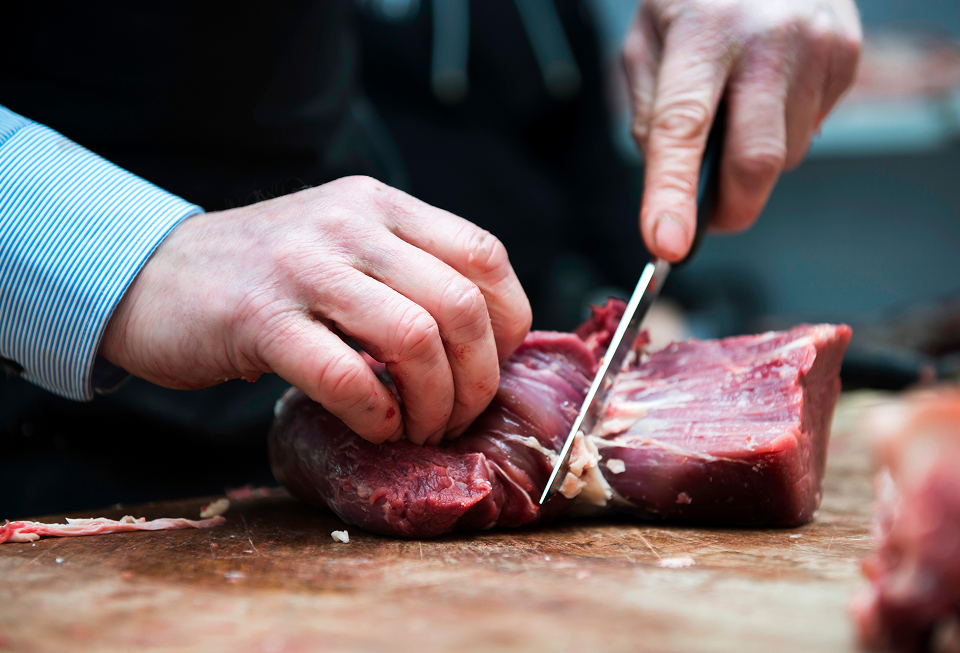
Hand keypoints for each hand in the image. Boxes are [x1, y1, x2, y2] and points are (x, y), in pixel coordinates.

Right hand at [99, 176, 531, 445]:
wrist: (154, 276)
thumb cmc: (268, 278)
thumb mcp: (345, 246)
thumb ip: (408, 270)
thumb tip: (487, 341)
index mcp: (381, 205)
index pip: (484, 256)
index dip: (509, 322)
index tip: (495, 366)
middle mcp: (350, 224)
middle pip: (459, 306)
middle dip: (477, 380)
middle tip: (458, 418)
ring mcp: (304, 266)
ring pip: (414, 340)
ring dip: (433, 405)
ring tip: (419, 430)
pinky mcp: (259, 317)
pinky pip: (346, 376)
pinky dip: (376, 415)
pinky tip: (375, 428)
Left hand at [623, 0, 861, 261]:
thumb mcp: (647, 42)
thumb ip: (650, 114)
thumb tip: (666, 185)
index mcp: (705, 32)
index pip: (684, 127)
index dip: (673, 193)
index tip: (667, 243)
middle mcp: (769, 40)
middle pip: (756, 161)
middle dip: (730, 209)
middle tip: (708, 217)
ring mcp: (818, 48)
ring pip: (786, 156)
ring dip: (753, 162)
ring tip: (736, 112)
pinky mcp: (847, 58)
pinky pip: (811, 132)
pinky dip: (782, 132)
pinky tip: (768, 93)